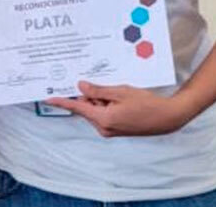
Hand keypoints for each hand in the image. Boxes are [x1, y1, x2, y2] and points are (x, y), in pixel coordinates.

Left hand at [42, 81, 197, 136]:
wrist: (167, 118)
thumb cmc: (147, 104)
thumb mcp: (121, 91)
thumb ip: (99, 90)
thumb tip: (81, 87)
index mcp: (103, 119)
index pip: (77, 108)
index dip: (62, 101)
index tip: (48, 98)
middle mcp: (103, 127)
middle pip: (87, 108)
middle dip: (91, 95)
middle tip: (103, 84)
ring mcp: (110, 130)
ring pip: (95, 110)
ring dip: (101, 99)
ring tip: (118, 92)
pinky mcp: (116, 129)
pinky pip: (104, 114)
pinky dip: (107, 105)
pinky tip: (119, 98)